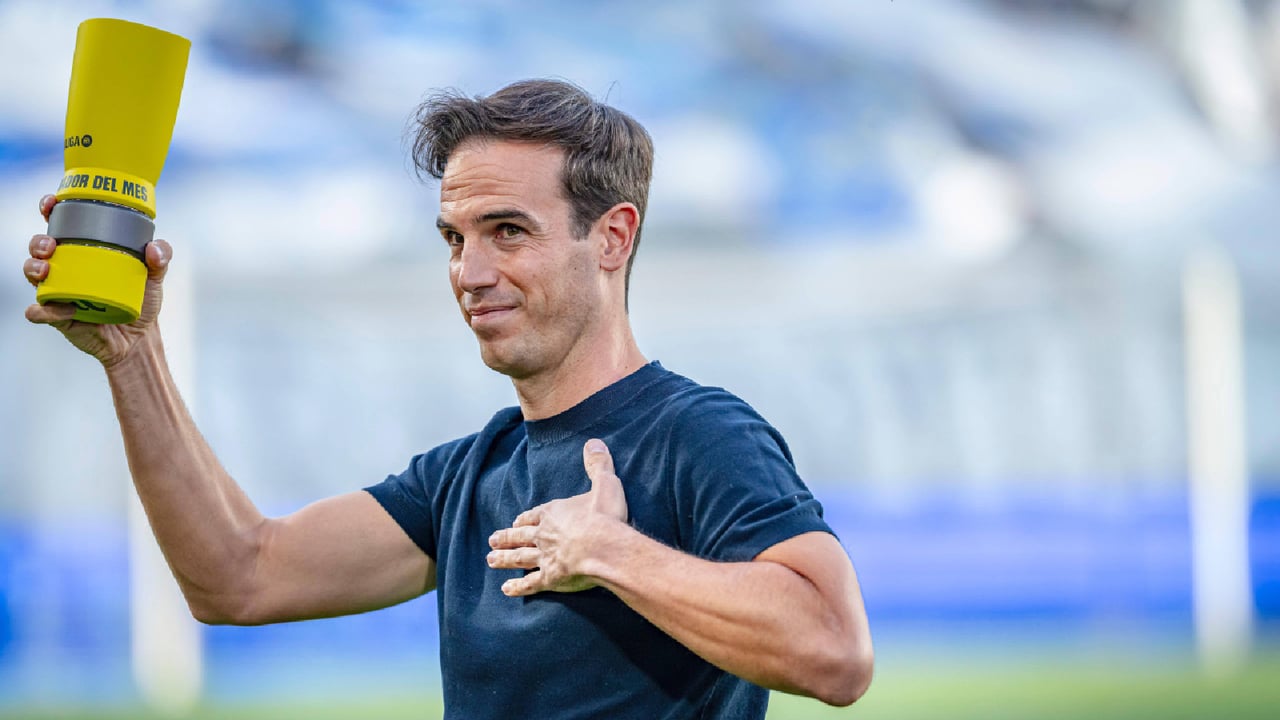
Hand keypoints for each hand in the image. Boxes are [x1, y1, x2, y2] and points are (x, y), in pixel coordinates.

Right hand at [24, 194, 171, 367]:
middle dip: (38, 242)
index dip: (50, 210)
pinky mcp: (56, 316)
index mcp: (84, 250)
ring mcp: (58, 291)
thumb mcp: (155, 277)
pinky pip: (38, 311)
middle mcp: (66, 267)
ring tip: (46, 271)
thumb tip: (153, 248)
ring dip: (32, 268)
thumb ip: (162, 257)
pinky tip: (64, 309)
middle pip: (39, 247)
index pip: (60, 224)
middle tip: (51, 247)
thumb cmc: (141, 300)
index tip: (52, 204)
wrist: (138, 338)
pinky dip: (43, 310)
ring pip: (32, 273)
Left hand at [487, 438, 629, 595]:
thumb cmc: (605, 516)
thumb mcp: (605, 484)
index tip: (516, 522)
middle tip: (491, 540)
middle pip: (521, 536)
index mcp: (555, 513)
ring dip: (504, 559)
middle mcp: (544, 535)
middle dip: (507, 537)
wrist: (605, 547)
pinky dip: (518, 587)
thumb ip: (598, 464)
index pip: (535, 515)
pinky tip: (506, 589)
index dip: (526, 519)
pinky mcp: (551, 578)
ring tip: (490, 560)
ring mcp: (545, 557)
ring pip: (519, 558)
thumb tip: (593, 442)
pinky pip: (530, 583)